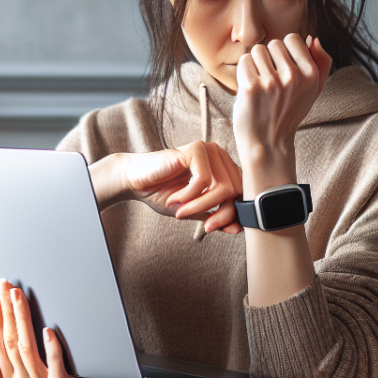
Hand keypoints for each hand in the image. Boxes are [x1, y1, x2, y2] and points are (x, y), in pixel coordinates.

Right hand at [0, 279, 109, 377]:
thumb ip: (5, 370)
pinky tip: (48, 330)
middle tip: (7, 288)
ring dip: (22, 321)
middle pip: (10, 344)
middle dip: (7, 313)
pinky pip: (55, 370)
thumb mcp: (28, 373)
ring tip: (20, 298)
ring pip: (28, 352)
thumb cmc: (56, 374)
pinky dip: (51, 349)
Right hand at [91, 142, 242, 233]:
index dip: (232, 214)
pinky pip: (204, 180)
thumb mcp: (195, 210)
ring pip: (223, 187)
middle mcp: (220, 156)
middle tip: (204, 225)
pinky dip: (189, 196)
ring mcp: (209, 150)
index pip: (241, 193)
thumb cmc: (163, 193)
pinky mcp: (196, 149)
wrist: (135, 181)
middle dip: (221, 213)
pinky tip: (175, 198)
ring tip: (182, 210)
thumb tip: (238, 229)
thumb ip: (216, 216)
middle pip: (237, 190)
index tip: (214, 228)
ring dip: (202, 205)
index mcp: (223, 168)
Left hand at [232, 34, 331, 170]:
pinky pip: (244, 62)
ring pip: (257, 51)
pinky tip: (250, 89)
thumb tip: (313, 38)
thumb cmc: (288, 114)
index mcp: (311, 75)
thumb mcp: (314, 91)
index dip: (285, 53)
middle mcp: (294, 77)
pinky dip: (244, 73)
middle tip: (271, 82)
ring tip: (260, 86)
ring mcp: (272, 82)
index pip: (293, 39)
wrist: (268, 144)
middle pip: (273, 44)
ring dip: (255, 65)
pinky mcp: (252, 87)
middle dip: (269, 59)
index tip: (283, 71)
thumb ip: (321, 63)